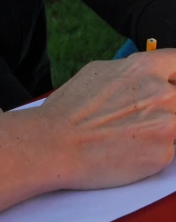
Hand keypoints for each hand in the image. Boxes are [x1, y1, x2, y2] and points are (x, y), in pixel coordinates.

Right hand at [38, 50, 175, 189]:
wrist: (57, 143)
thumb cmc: (71, 108)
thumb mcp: (99, 72)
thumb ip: (131, 73)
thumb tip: (145, 77)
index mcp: (144, 67)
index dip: (174, 74)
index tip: (171, 81)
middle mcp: (162, 93)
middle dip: (167, 102)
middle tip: (146, 112)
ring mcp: (167, 124)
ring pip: (175, 122)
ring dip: (161, 126)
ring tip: (132, 133)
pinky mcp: (164, 154)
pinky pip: (168, 148)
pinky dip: (152, 150)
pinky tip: (128, 150)